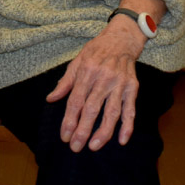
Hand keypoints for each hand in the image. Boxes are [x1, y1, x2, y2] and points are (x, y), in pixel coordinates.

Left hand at [46, 17, 145, 151]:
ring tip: (93, 146)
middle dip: (83, 130)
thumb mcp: (77, 61)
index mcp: (87, 71)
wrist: (122, 38)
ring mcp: (119, 83)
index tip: (65, 136)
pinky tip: (122, 140)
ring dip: (103, 132)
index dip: (69, 119)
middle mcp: (103, 78)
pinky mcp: (132, 87)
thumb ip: (65, 82)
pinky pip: (130, 109)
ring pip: (112, 112)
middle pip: (92, 108)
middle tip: (75, 147)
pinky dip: (128, 126)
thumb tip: (51, 99)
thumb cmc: (96, 51)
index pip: (76, 100)